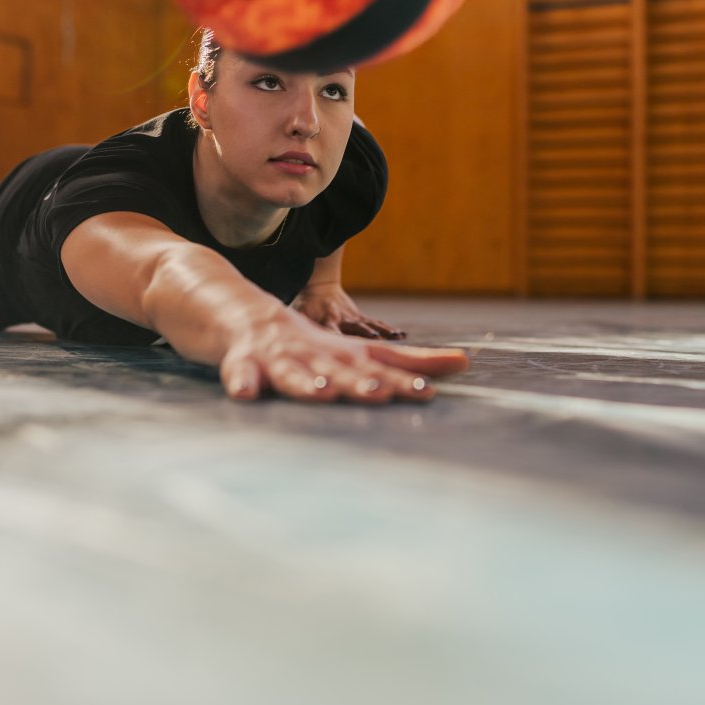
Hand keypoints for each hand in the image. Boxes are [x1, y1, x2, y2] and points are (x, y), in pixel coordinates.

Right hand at [219, 312, 467, 404]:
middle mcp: (316, 354)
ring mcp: (278, 356)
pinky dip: (243, 382)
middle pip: (340, 370)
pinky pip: (241, 374)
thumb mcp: (356, 353)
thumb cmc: (307, 344)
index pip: (380, 365)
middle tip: (382, 393)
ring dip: (308, 383)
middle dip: (360, 383)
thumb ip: (408, 362)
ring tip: (322, 393)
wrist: (238, 311)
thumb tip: (466, 363)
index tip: (431, 392)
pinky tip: (247, 393)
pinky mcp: (242, 361)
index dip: (405, 377)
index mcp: (343, 355)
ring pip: (294, 372)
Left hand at [290, 283, 404, 338]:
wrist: (320, 285)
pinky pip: (377, 324)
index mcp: (325, 321)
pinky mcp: (360, 317)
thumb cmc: (305, 305)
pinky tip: (402, 336)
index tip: (342, 352)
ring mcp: (353, 318)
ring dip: (382, 333)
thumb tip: (285, 338)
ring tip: (396, 339)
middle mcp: (341, 319)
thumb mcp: (298, 312)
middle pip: (355, 330)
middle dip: (364, 337)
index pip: (330, 332)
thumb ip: (296, 325)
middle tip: (375, 343)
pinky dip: (388, 330)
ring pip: (370, 326)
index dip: (336, 340)